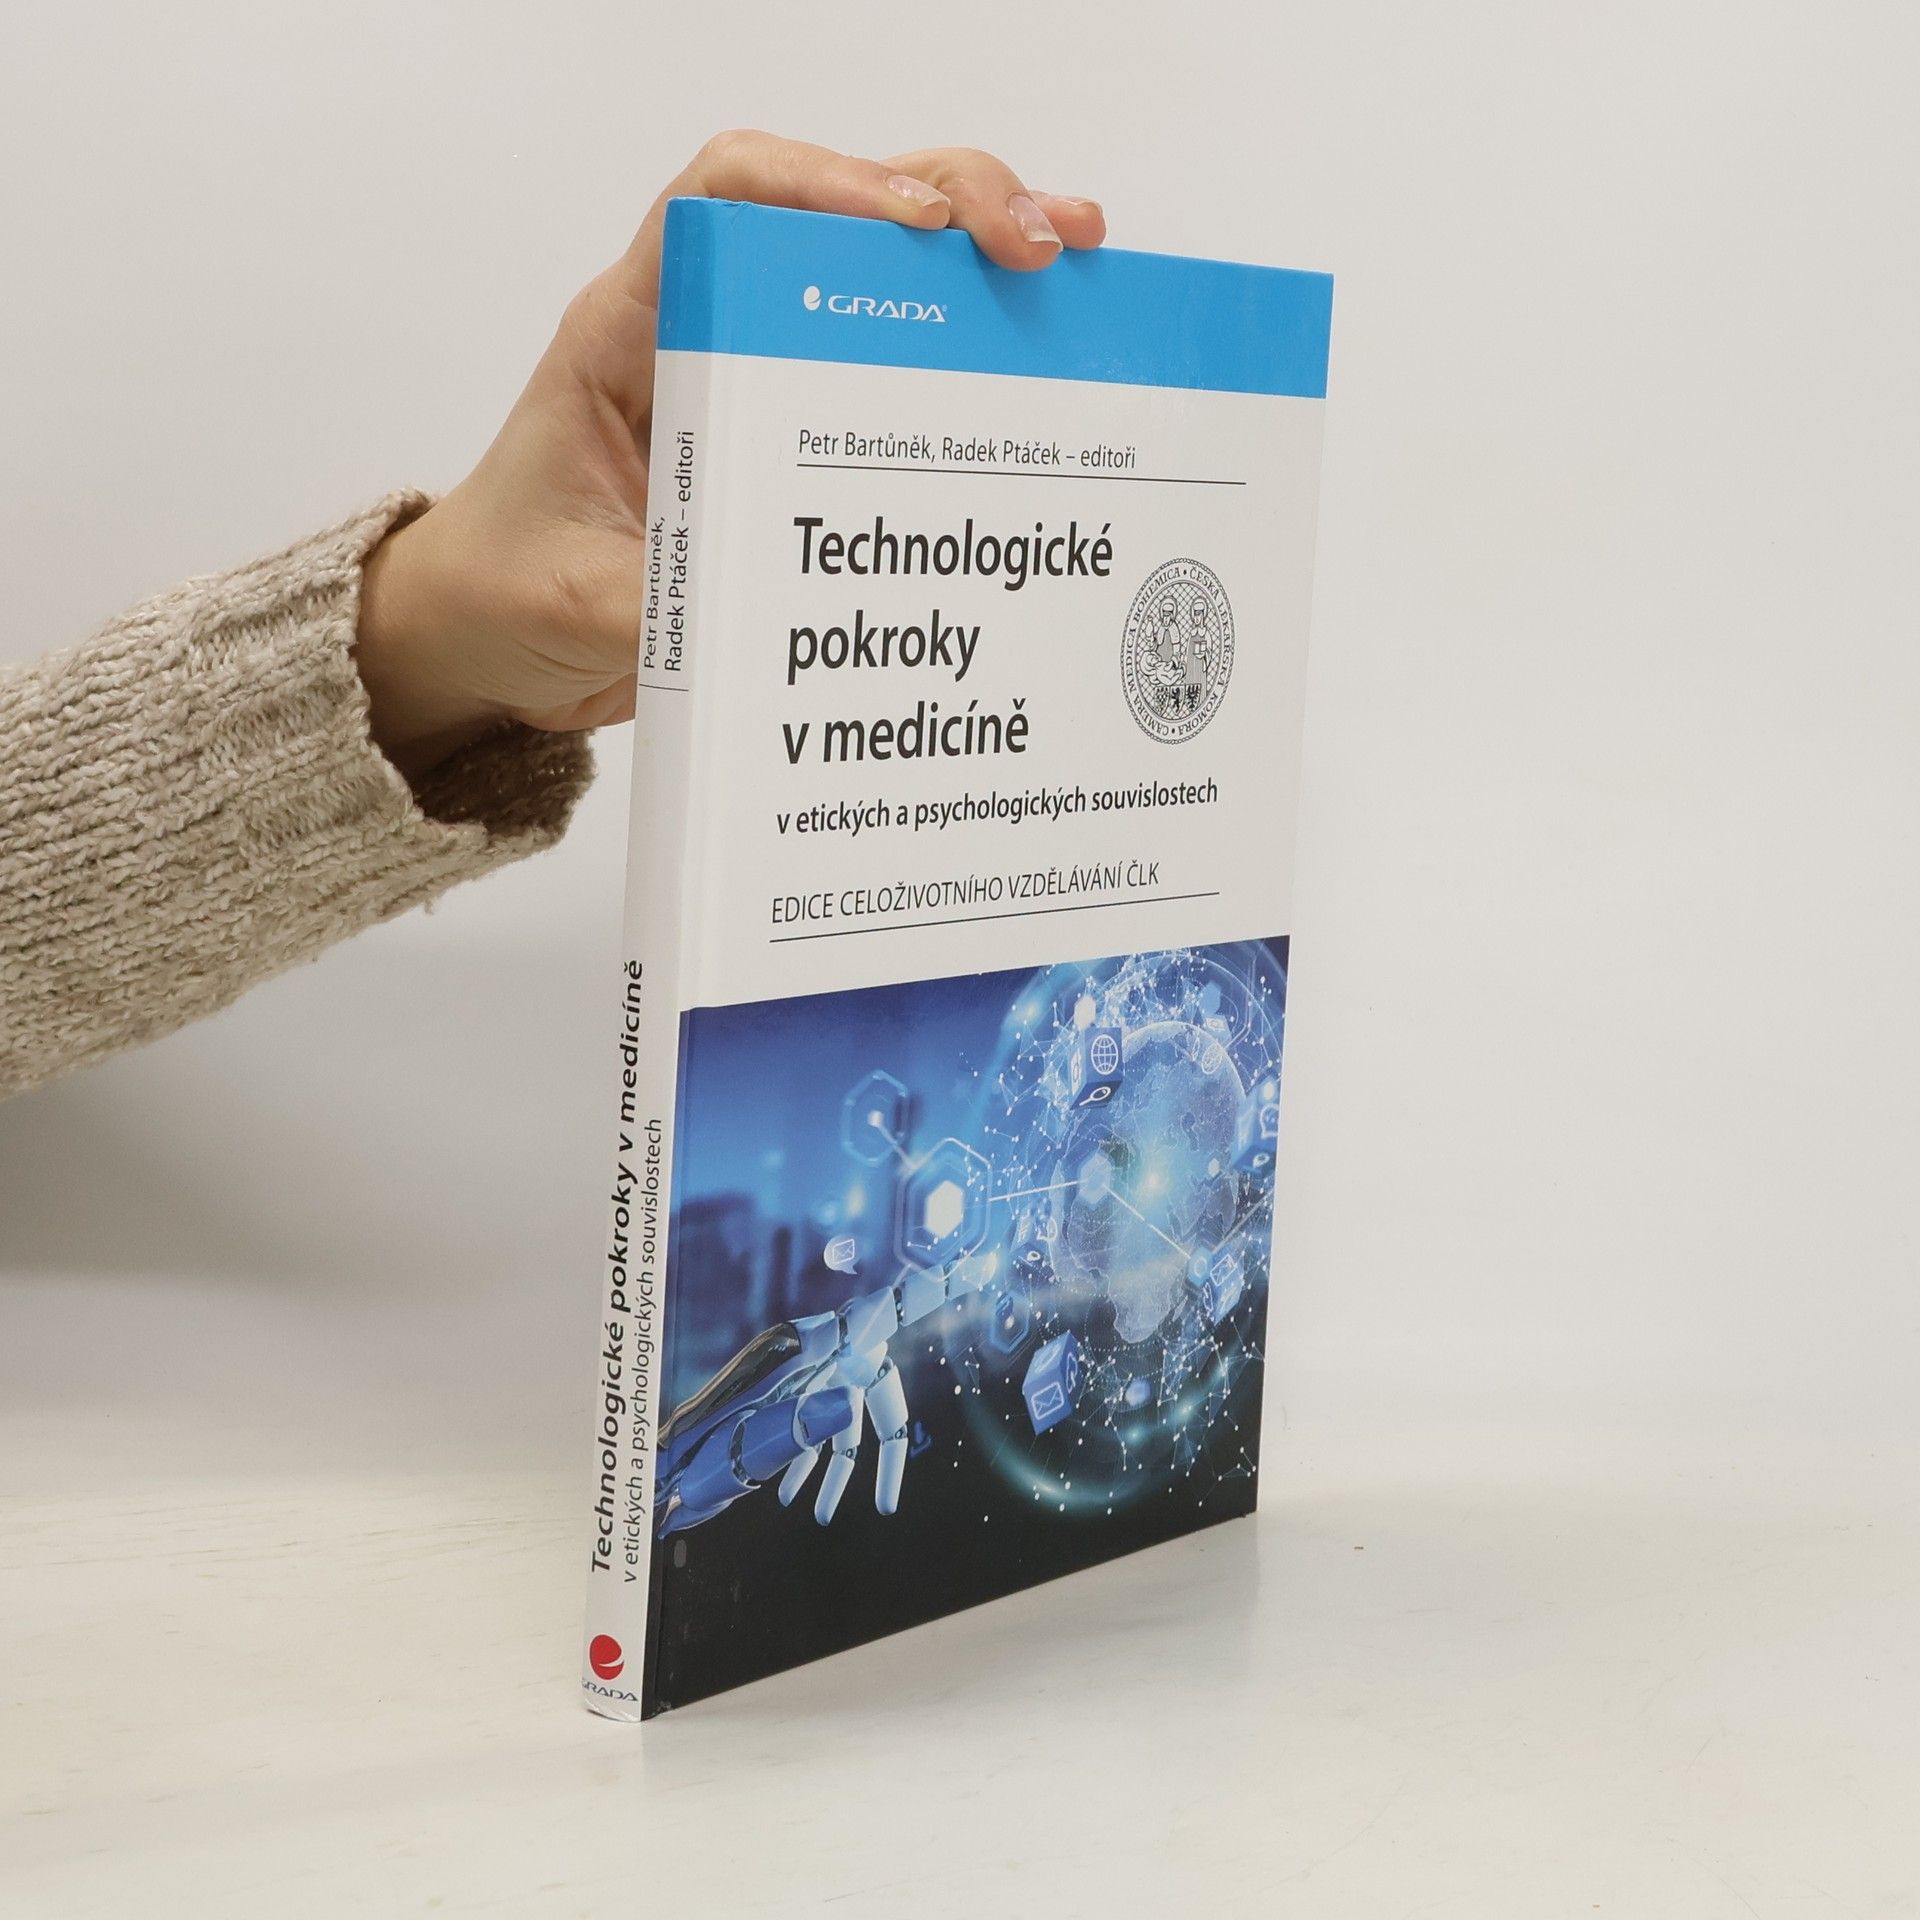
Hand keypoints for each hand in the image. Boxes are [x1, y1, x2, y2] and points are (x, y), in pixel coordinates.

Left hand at [355, 131, 1105, 777]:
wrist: (489, 641)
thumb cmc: (506, 591)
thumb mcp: (575, 604)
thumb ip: (666, 599)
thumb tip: (777, 610)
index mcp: (627, 334)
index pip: (724, 197)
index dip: (826, 184)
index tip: (917, 228)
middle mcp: (699, 333)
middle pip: (830, 211)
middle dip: (945, 200)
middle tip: (1039, 243)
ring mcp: (754, 379)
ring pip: (877, 275)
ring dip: (976, 256)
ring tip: (1075, 262)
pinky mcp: (791, 438)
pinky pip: (887, 371)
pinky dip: (964, 352)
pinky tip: (1039, 356)